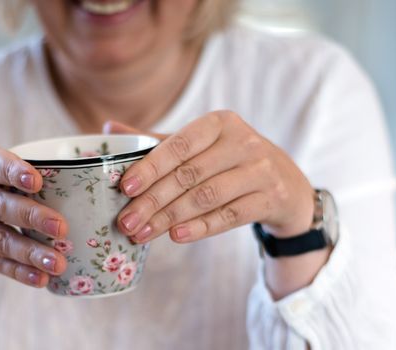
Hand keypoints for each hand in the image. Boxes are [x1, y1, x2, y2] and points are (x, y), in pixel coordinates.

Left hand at [107, 110, 314, 243]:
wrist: (286, 184)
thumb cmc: (230, 161)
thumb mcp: (199, 145)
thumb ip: (156, 140)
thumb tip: (108, 129)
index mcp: (220, 122)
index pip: (180, 144)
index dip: (151, 166)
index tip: (124, 187)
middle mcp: (243, 141)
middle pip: (189, 174)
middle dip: (153, 201)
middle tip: (126, 222)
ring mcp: (261, 170)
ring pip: (207, 196)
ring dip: (171, 218)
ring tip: (143, 234)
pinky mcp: (271, 198)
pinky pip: (230, 215)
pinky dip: (201, 227)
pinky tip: (176, 236)